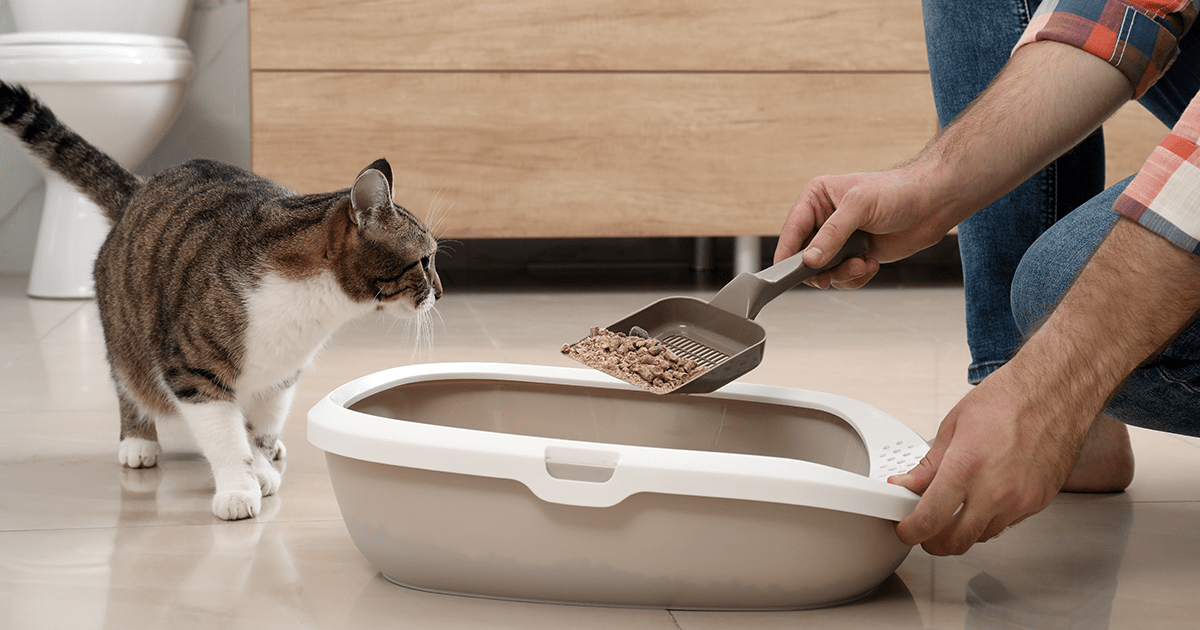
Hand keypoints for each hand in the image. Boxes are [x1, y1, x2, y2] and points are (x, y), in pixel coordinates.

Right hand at [774, 166, 956, 289]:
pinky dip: (855, 277)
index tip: (783, 272)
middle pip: (803, 256)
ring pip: (822, 272)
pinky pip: (842, 278)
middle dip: (821, 268)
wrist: (932, 205)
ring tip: (861, 264)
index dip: (787, 252)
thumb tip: (809, 260)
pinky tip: (871, 264)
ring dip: (842, 274)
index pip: (792, 229)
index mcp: (816, 199)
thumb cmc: (897, 192)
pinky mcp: (854, 256)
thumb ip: (831, 235)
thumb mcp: (859, 207)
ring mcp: (839, 240)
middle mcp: (824, 220)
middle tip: (834, 272)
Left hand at [889, 362, 1084, 555]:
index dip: (910, 531)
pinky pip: (1006, 524)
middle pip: (955, 542)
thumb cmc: (1007, 400)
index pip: (929, 520)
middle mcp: (995, 490)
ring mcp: (1020, 500)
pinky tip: (983, 499)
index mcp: (966, 468)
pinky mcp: (1038, 502)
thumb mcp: (953, 427)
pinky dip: (989, 519)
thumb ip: (929, 466)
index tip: (905, 529)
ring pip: (982, 536)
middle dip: (934, 542)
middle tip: (924, 529)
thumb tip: (907, 484)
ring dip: (963, 531)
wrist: (1054, 393)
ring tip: (953, 511)